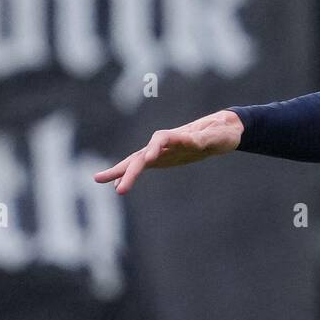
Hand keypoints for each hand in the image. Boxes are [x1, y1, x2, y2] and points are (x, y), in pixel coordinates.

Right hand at [94, 109, 244, 193]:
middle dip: (129, 170)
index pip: (162, 139)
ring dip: (120, 172)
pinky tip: (116, 187)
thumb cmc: (221, 131)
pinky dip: (128, 175)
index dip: (155, 147)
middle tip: (119, 189)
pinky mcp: (162, 159)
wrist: (221, 130)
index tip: (149, 159)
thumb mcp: (218, 134)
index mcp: (180, 136)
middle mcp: (166, 143)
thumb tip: (210, 130)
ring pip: (137, 161)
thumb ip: (210, 135)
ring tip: (98, 179)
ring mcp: (162, 151)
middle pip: (144, 155)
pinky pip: (141, 167)